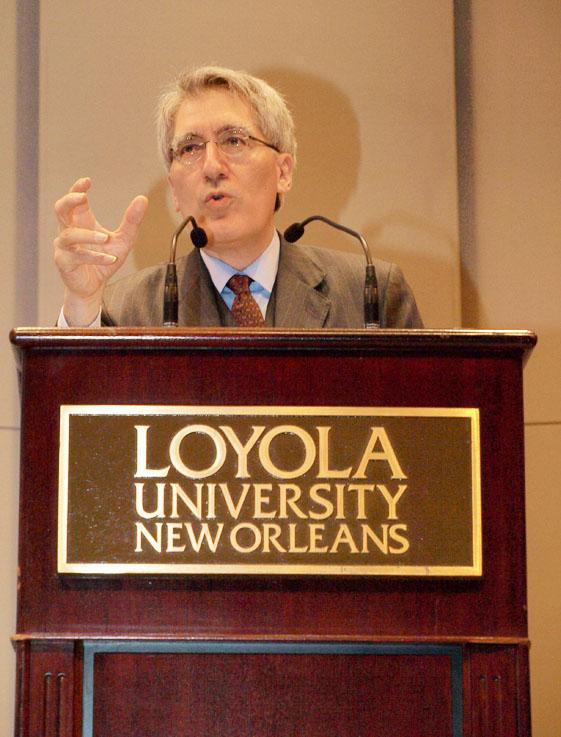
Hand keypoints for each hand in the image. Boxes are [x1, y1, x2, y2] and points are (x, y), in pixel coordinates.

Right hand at [54, 177, 147, 324]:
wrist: (94, 286)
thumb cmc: (105, 259)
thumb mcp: (124, 240)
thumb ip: (131, 221)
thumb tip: (143, 199)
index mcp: (81, 221)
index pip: (74, 200)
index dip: (77, 189)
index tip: (87, 181)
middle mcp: (69, 231)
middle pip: (60, 209)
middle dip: (69, 201)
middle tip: (82, 197)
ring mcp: (64, 247)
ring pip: (69, 235)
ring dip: (88, 235)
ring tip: (106, 238)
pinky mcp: (65, 263)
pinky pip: (77, 257)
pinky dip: (95, 257)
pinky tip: (110, 259)